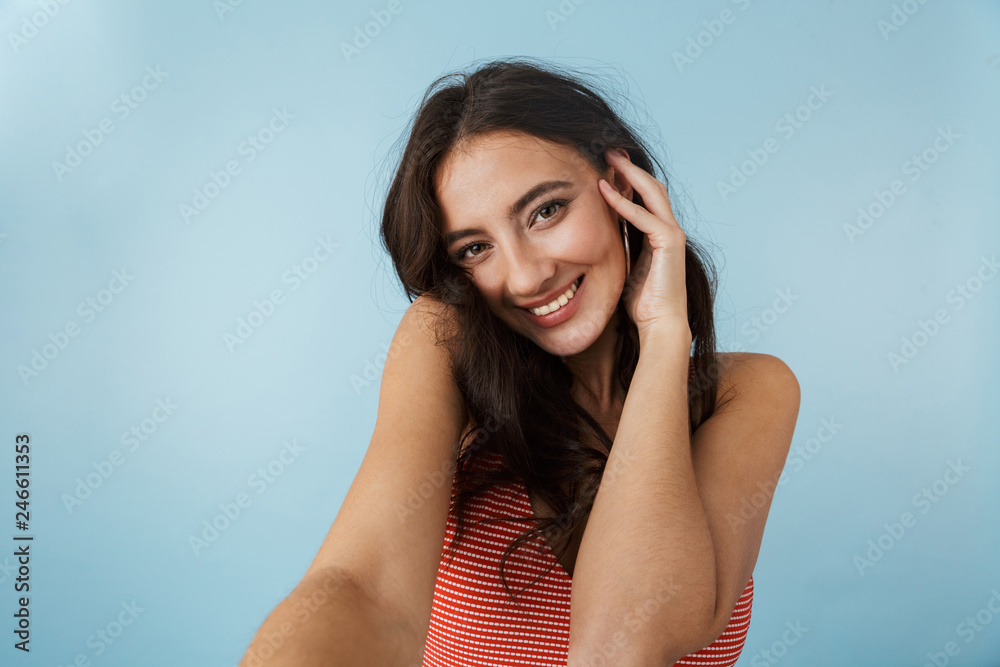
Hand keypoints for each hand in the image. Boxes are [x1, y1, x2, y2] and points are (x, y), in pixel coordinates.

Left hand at [598, 148, 690, 341]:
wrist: (660, 325)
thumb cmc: (642, 304)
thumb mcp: (625, 267)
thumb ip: (620, 248)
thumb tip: (600, 240)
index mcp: (658, 234)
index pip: (645, 197)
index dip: (628, 178)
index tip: (607, 164)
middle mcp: (669, 229)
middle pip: (651, 187)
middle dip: (630, 167)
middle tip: (609, 150)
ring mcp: (672, 234)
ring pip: (652, 193)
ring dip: (629, 174)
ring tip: (608, 158)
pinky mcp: (669, 243)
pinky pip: (644, 217)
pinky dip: (624, 203)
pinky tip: (605, 191)